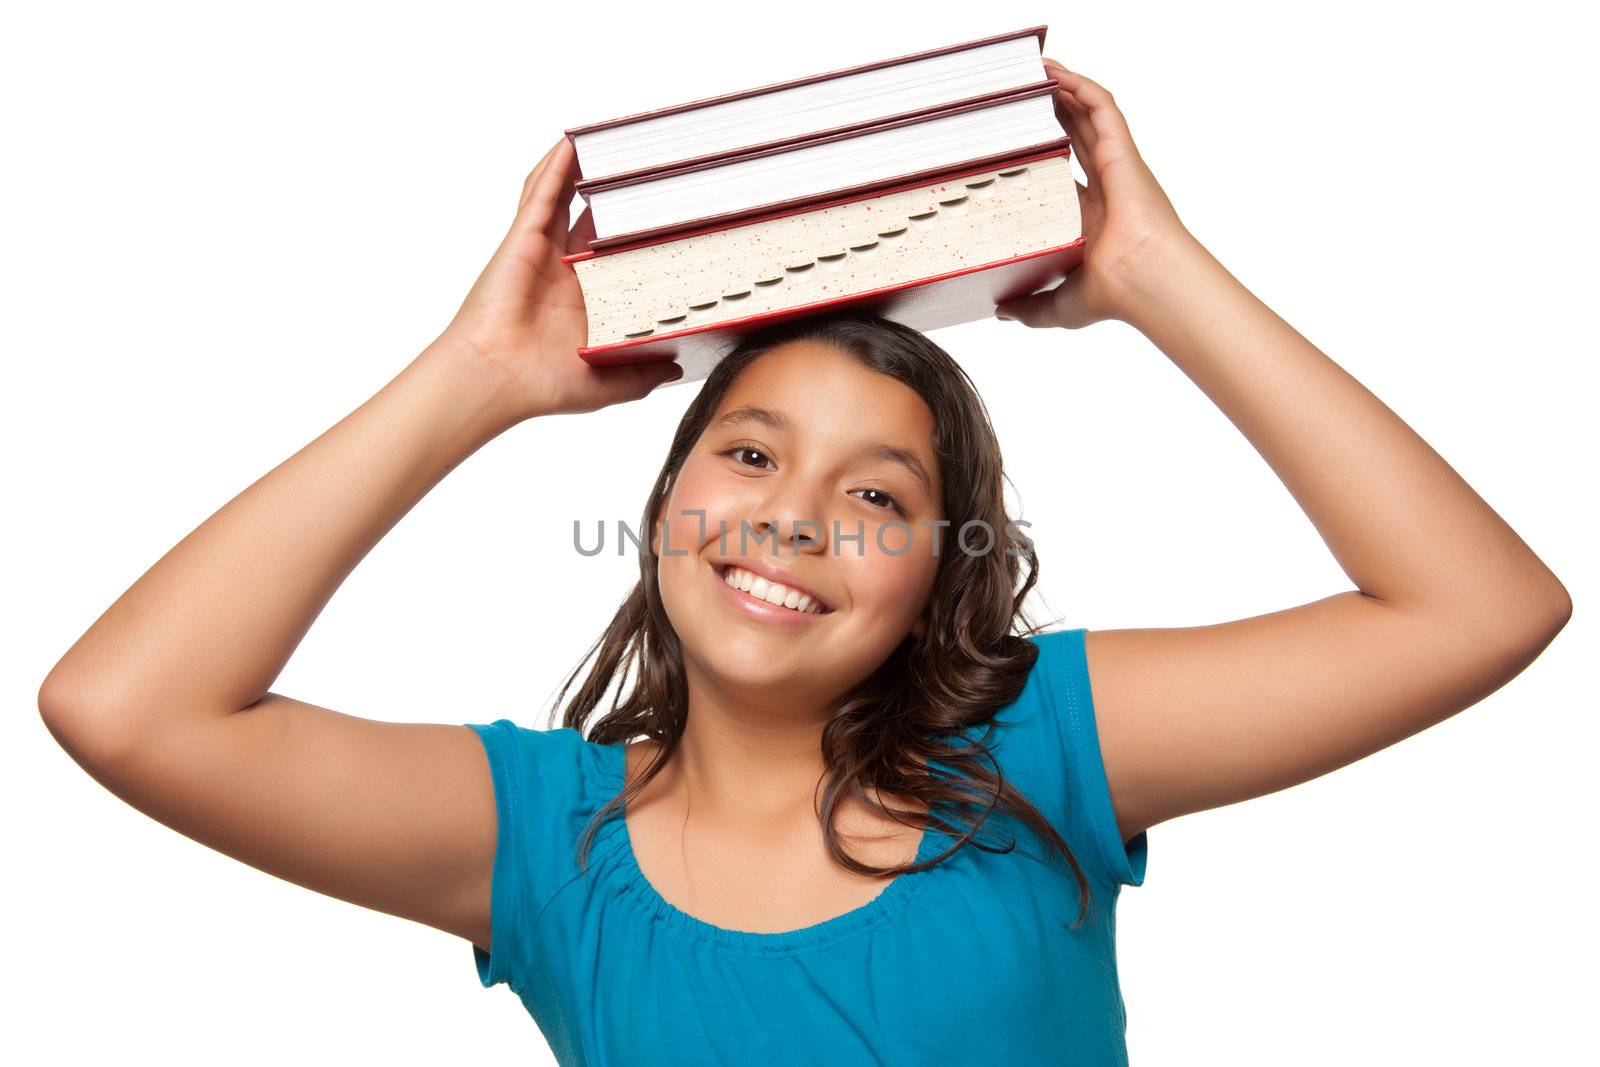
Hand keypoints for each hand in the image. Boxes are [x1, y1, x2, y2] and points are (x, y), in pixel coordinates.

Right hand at [433, 137, 683, 420]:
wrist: (498, 380)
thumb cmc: (540, 386)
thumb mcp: (607, 384)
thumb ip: (642, 374)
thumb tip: (677, 367)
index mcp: (585, 299)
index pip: (616, 255)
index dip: (637, 233)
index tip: (668, 216)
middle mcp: (563, 271)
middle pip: (594, 218)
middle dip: (615, 194)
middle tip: (644, 168)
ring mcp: (541, 252)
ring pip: (564, 198)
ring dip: (581, 170)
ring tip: (608, 142)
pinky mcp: (523, 240)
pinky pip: (540, 195)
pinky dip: (554, 168)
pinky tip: (570, 143)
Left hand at [995, 60, 1195, 329]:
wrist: (1140, 282)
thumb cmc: (1112, 295)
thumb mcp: (1056, 305)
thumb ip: (1029, 306)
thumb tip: (1002, 310)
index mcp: (1090, 217)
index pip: (1063, 172)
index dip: (1044, 152)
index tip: (1015, 141)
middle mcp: (1104, 188)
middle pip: (1076, 136)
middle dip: (1052, 111)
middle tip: (1021, 95)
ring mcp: (1116, 167)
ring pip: (1088, 116)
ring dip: (1064, 90)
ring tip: (1034, 71)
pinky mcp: (1123, 152)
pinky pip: (1103, 108)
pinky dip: (1082, 87)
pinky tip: (1057, 73)